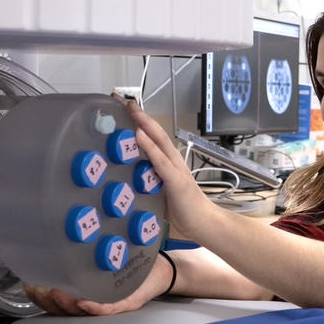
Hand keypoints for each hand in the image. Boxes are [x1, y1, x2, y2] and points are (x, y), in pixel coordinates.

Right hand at [23, 251, 174, 315]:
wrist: (162, 266)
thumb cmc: (130, 260)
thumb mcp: (103, 250)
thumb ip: (84, 245)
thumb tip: (61, 225)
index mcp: (86, 288)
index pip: (58, 297)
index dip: (40, 294)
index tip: (28, 284)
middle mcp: (96, 299)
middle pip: (66, 307)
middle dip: (48, 300)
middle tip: (36, 288)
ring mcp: (111, 302)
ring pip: (83, 310)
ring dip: (67, 303)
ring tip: (55, 293)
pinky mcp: (129, 301)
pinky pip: (110, 307)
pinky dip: (96, 305)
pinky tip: (85, 301)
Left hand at [122, 99, 217, 239]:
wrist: (203, 224)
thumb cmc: (182, 210)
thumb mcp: (158, 193)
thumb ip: (147, 182)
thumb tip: (126, 179)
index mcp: (168, 162)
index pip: (152, 136)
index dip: (139, 121)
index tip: (123, 107)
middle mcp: (172, 159)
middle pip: (155, 131)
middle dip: (138, 114)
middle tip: (120, 99)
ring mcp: (175, 167)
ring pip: (158, 139)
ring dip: (143, 123)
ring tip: (130, 108)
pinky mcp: (175, 179)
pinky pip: (160, 159)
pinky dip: (149, 146)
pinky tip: (138, 135)